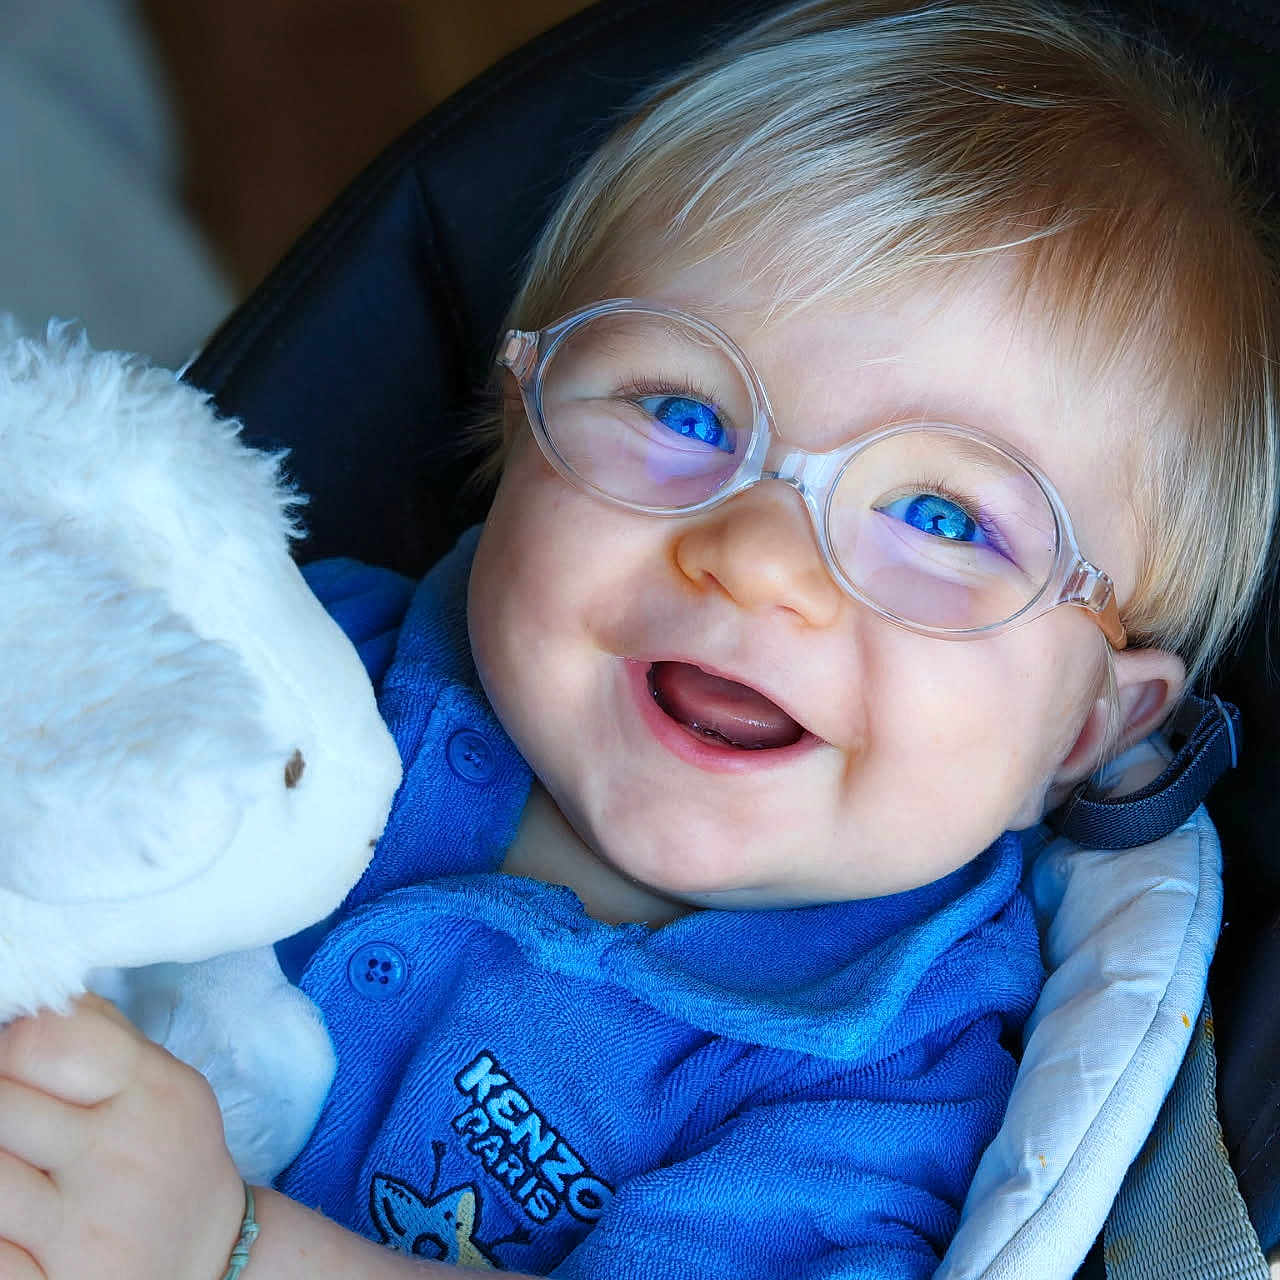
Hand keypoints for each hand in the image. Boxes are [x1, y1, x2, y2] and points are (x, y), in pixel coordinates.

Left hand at [0, 995, 244, 1279]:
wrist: (209, 1258)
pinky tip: (15, 1213)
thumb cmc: (168, 1155)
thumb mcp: (161, 1081)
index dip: (9, 1044)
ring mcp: (84, 1230)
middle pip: (0, 1104)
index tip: (13, 1058)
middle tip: (13, 1112)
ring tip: (17, 1155)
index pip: (44, 1042)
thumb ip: (102, 1034)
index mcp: (154, 1092)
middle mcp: (122, 1158)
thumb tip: (34, 996)